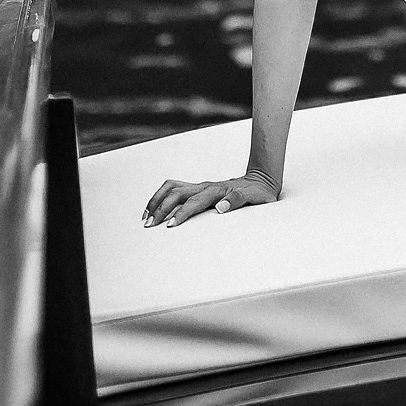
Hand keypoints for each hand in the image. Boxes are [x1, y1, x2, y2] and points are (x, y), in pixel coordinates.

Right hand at [142, 171, 277, 227]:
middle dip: (163, 209)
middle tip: (152, 226)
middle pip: (179, 194)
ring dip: (157, 201)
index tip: (172, 225)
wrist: (259, 180)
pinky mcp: (197, 187)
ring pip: (172, 188)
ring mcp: (200, 185)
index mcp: (220, 191)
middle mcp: (207, 187)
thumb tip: (220, 208)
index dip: (183, 213)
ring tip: (146, 217)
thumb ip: (238, 201)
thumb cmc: (258, 194)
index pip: (196, 202)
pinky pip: (173, 187)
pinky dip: (160, 195)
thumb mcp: (257, 200)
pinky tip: (152, 208)